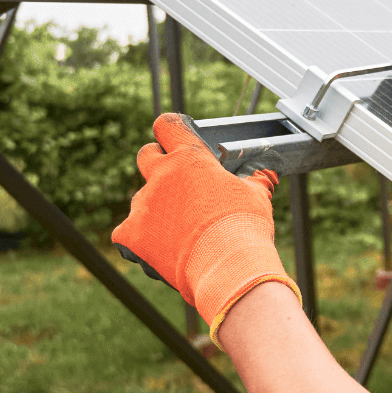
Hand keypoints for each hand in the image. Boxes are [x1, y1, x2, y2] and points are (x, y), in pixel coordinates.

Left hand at [113, 113, 299, 339]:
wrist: (228, 267)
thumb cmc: (244, 228)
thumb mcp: (256, 196)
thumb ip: (255, 181)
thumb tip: (266, 175)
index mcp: (190, 158)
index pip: (168, 126)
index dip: (171, 130)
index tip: (176, 138)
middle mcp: (161, 176)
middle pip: (146, 155)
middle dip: (157, 163)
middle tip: (176, 182)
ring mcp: (144, 205)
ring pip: (140, 199)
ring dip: (154, 208)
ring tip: (178, 230)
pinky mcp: (131, 235)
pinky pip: (125, 233)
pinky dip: (138, 240)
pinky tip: (158, 249)